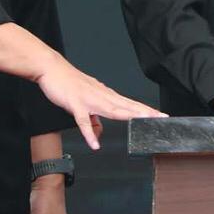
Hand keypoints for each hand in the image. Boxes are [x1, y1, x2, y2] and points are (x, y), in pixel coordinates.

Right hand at [35, 59, 165, 149]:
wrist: (52, 69)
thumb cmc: (69, 84)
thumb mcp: (84, 103)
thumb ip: (93, 119)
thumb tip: (98, 133)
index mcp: (105, 95)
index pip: (129, 104)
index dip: (145, 110)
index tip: (160, 115)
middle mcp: (101, 96)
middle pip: (126, 106)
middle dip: (144, 112)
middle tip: (161, 117)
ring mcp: (89, 99)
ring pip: (112, 109)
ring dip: (128, 116)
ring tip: (142, 122)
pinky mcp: (75, 104)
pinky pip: (83, 121)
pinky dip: (89, 133)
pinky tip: (94, 144)